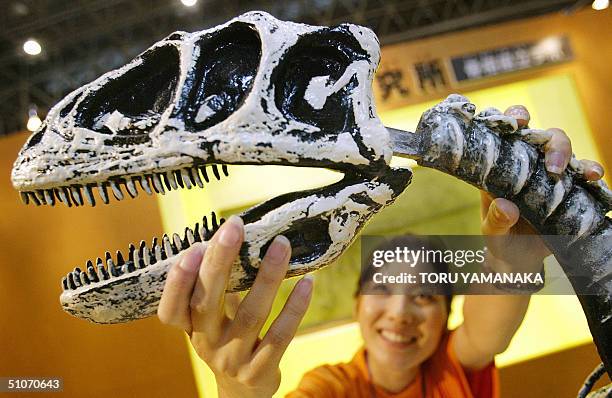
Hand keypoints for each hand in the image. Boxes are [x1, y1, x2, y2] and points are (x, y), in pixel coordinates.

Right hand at [157, 215, 313, 397]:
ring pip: (251, 313)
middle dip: (220, 260)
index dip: (178, 281)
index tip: (194, 247)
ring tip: (282, 245)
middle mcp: (206, 343)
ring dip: (268, 276)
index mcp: (190, 328)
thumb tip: (231, 237)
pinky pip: (280, 335)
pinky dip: (295, 307)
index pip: (171, 309)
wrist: (242, 393)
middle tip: (235, 227)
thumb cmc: (227, 339)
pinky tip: (307, 283)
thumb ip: (217, 286)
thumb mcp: (213, 319)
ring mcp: (233, 359)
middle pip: (207, 301)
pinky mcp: (260, 370)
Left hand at [480, 105, 604, 271]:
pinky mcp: (571, 189)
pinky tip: (594, 179)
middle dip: (552, 142)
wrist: (519, 259)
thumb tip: (505, 206)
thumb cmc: (500, 238)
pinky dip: (592, 173)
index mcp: (502, 166)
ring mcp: (551, 175)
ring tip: (578, 173)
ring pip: (567, 151)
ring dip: (573, 157)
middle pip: (544, 136)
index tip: (518, 122)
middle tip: (553, 166)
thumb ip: (495, 220)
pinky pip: (585, 175)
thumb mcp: (492, 232)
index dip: (513, 118)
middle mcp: (528, 164)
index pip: (507, 131)